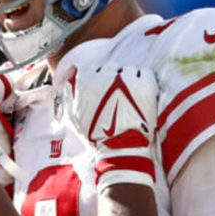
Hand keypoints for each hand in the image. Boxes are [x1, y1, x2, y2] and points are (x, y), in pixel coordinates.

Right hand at [57, 64, 157, 191]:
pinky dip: (144, 80)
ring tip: (130, 97)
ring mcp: (127, 80)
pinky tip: (142, 93)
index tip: (100, 86)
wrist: (120, 147)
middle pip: (111, 67)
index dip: (96, 77)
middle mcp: (107, 76)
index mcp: (87, 81)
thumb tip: (68, 83)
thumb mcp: (74, 116)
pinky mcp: (145, 85)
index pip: (91, 68)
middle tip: (116, 94)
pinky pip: (146, 73)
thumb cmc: (96, 134)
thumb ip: (70, 96)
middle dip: (113, 78)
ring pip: (129, 70)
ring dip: (129, 79)